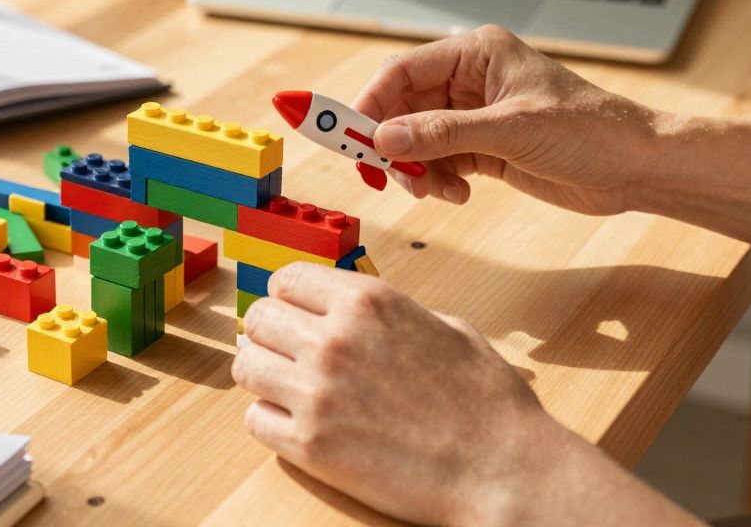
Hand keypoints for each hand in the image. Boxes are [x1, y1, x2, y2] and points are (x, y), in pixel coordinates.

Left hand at [232, 263, 704, 526]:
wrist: (504, 470)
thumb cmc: (486, 402)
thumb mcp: (446, 327)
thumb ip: (390, 313)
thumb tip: (354, 311)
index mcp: (367, 301)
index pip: (287, 280)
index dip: (290, 300)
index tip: (298, 317)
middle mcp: (333, 338)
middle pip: (258, 319)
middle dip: (271, 336)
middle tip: (289, 356)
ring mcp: (316, 392)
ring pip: (246, 366)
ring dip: (264, 376)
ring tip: (288, 391)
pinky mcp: (309, 445)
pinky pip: (254, 420)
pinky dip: (270, 422)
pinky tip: (297, 426)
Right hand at [352, 25, 659, 214]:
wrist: (636, 168)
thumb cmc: (591, 131)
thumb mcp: (511, 130)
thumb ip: (443, 134)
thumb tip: (386, 139)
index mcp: (476, 54)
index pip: (402, 72)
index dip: (371, 104)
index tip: (351, 137)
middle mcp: (470, 80)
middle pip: (402, 108)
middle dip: (392, 144)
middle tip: (386, 175)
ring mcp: (474, 115)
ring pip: (415, 140)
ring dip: (416, 169)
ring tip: (437, 189)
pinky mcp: (482, 147)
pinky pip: (437, 162)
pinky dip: (437, 181)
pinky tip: (459, 193)